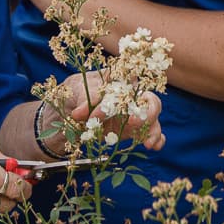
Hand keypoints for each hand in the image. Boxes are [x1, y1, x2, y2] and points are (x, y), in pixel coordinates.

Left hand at [50, 70, 166, 151]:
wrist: (67, 113)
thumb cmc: (74, 94)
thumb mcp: (75, 92)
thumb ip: (82, 99)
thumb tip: (80, 112)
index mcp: (118, 78)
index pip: (125, 83)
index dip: (116, 97)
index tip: (96, 115)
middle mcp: (129, 94)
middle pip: (148, 98)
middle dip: (144, 111)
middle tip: (131, 122)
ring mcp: (133, 112)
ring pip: (153, 116)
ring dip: (152, 128)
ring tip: (147, 142)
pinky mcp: (133, 130)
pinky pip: (152, 131)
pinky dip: (156, 138)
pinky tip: (153, 145)